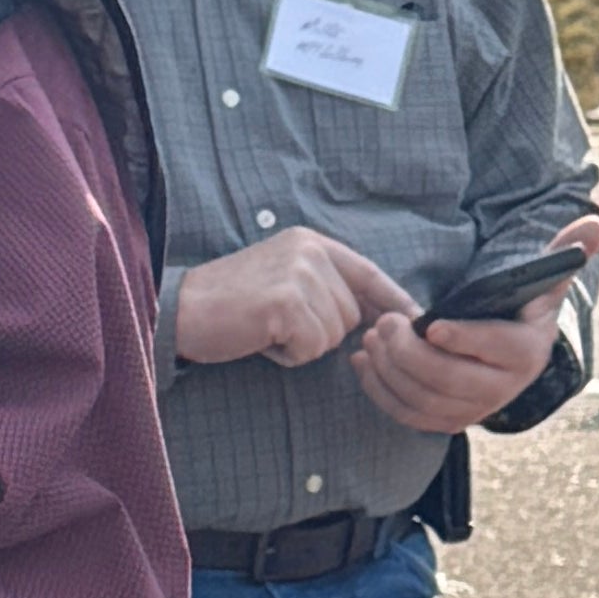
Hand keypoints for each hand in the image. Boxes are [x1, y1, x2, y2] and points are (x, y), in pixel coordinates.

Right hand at [168, 229, 417, 369]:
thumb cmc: (230, 306)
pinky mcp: (286, 302)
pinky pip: (312, 347)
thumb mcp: (283, 282)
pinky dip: (288, 354)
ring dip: (303, 345)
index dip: (395, 300)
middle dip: (322, 332)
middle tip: (277, 324)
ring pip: (334, 333)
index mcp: (310, 242)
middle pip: (352, 313)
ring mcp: (298, 274)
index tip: (418, 320)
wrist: (180, 311)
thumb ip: (325, 289)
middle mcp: (309, 251)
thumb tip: (376, 318)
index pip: (369, 273)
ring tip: (266, 329)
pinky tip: (261, 338)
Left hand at [354, 209, 598, 437]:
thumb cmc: (520, 310)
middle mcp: (504, 388)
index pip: (496, 348)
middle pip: (450, 379)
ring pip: (424, 399)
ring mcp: (474, 410)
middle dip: (410, 353)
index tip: (431, 325)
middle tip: (383, 323)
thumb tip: (595, 224)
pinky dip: (381, 392)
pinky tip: (364, 363)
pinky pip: (409, 416)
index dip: (464, 338)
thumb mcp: (544, 282)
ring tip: (370, 338)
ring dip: (390, 370)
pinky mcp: (447, 422)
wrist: (510, 357)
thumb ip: (565, 252)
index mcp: (527, 351)